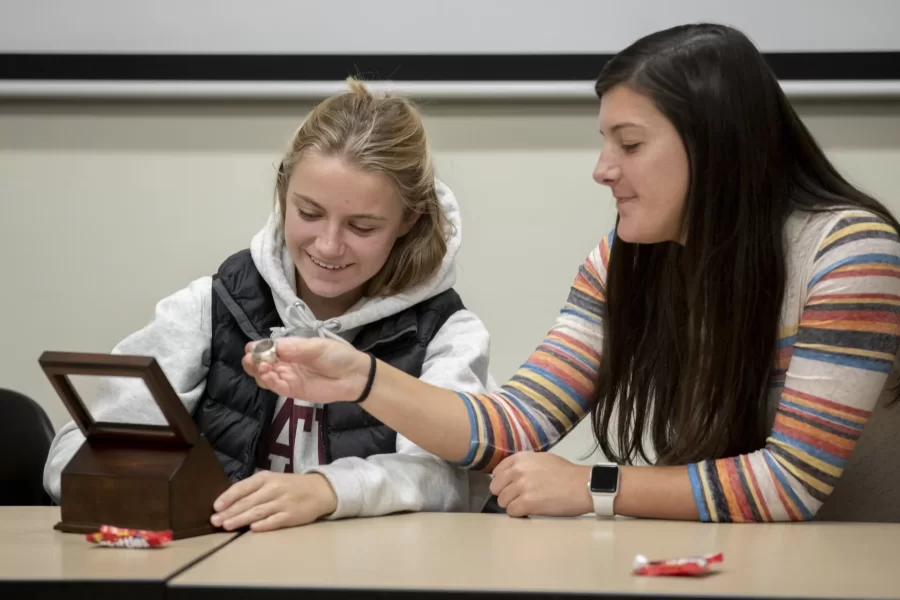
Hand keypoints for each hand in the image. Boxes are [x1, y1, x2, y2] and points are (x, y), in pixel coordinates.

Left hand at [210, 471, 337, 531]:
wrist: (319, 490)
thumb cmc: (290, 486)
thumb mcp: (272, 480)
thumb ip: (253, 489)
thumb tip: (228, 503)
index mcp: (266, 478)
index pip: (243, 487)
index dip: (228, 497)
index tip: (216, 507)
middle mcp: (273, 489)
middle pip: (248, 501)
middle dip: (230, 512)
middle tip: (215, 521)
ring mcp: (283, 502)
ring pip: (258, 511)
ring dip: (241, 519)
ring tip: (227, 526)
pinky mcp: (291, 516)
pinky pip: (274, 521)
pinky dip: (263, 525)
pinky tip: (252, 529)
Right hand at [243, 337, 370, 403]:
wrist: (354, 376)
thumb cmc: (337, 355)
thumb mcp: (316, 346)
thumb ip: (294, 348)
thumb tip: (271, 346)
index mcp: (289, 349)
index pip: (267, 348)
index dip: (257, 348)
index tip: (252, 349)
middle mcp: (285, 363)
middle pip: (260, 363)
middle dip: (252, 361)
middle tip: (251, 360)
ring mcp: (288, 378)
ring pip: (264, 377)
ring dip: (258, 372)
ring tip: (262, 367)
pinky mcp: (292, 391)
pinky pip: (275, 388)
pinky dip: (268, 382)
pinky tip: (268, 376)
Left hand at [490, 452, 592, 517]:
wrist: (583, 485)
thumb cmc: (567, 474)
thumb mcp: (542, 460)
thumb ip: (524, 465)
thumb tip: (511, 475)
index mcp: (521, 458)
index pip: (497, 472)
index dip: (503, 482)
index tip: (511, 487)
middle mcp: (518, 470)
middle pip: (496, 488)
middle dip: (505, 494)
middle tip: (519, 498)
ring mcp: (521, 487)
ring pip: (502, 501)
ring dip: (513, 505)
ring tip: (527, 505)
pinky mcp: (527, 503)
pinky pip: (511, 512)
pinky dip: (519, 514)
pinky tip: (530, 511)